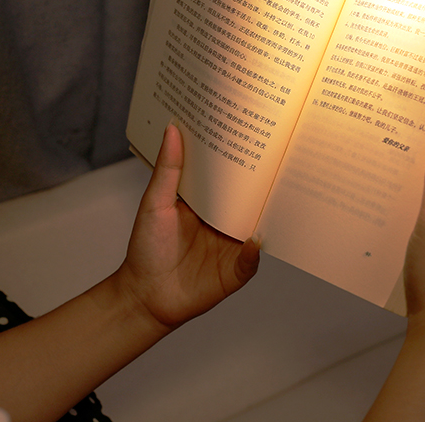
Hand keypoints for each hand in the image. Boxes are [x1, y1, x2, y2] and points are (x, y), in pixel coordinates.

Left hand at [115, 124, 259, 329]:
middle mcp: (223, 220)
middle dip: (262, 182)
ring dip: (266, 214)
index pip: (228, 175)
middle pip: (248, 199)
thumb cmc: (147, 247)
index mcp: (206, 201)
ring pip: (256, 226)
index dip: (237, 156)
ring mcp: (231, 245)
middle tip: (276, 158)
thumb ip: (168, 169)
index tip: (249, 130)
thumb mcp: (155, 202)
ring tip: (280, 195)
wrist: (144, 296)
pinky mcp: (234, 271)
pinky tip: (255, 239)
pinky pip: (251, 261)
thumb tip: (172, 129)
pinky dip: (254, 251)